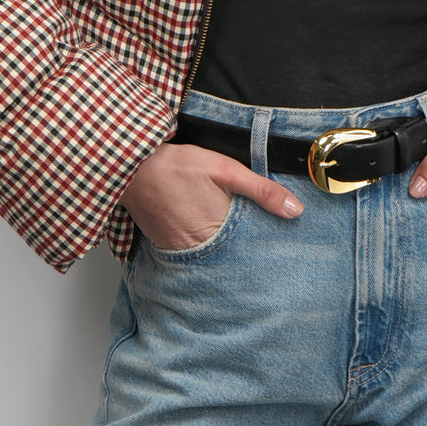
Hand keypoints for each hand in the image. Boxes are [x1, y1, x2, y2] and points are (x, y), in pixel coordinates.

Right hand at [120, 141, 302, 250]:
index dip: (264, 248)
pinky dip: (202, 248)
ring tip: (234, 243)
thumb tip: (295, 210)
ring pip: (211, 259)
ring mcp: (178, 252)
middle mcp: (197, 250)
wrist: (130, 168)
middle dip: (245, 255)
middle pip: (232, 259)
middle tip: (262, 255)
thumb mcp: (226, 170)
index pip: (251, 250)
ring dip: (223, 252)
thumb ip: (262, 190)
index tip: (278, 250)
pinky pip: (190, 255)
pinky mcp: (164, 248)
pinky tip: (207, 236)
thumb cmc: (177, 166)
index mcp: (218, 232)